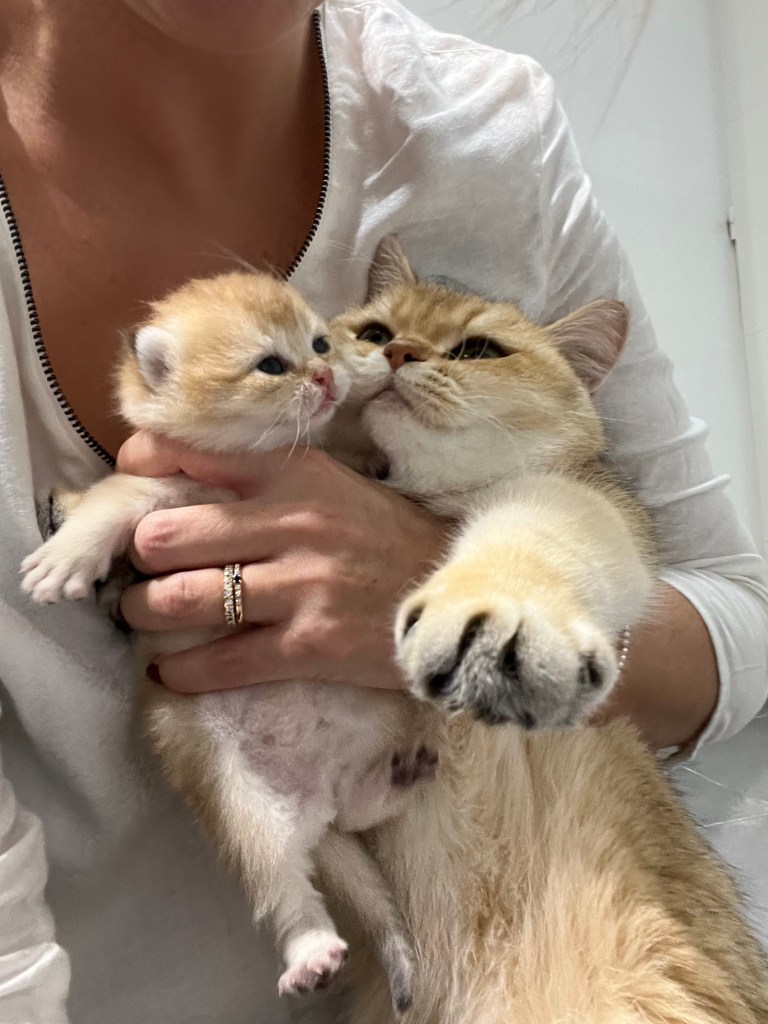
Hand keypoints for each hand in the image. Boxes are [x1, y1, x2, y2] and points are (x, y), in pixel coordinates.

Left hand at [117, 433, 447, 693]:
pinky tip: (171, 672)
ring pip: (182, 599)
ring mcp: (302, 584)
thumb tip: (180, 489)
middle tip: (138, 567)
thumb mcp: (332, 484)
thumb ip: (264, 481)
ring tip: (144, 614)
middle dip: (138, 556)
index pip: (191, 453)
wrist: (457, 592)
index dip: (141, 467)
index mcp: (294, 471)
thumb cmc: (385, 537)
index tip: (128, 486)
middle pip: (168, 534)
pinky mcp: (311, 645)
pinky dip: (181, 672)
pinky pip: (221, 663)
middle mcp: (292, 521)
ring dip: (145, 612)